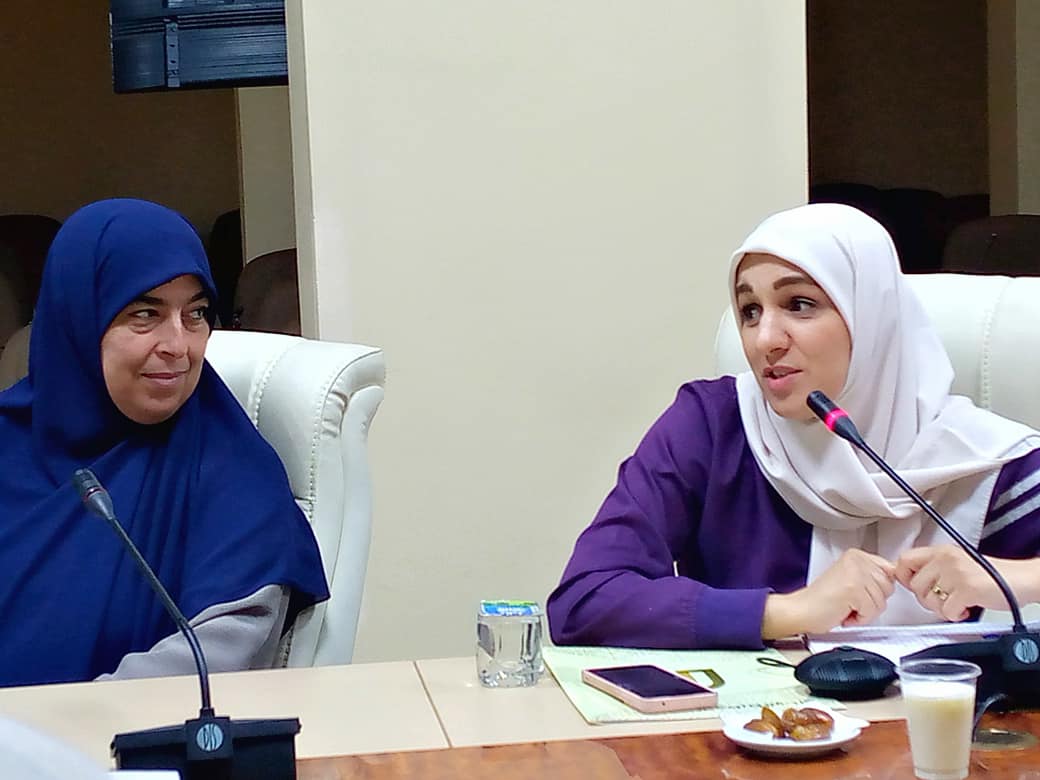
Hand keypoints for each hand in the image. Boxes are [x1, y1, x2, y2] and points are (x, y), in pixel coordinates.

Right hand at [762, 549, 895, 637]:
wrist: (801, 611)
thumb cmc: (823, 601)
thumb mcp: (852, 580)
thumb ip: (873, 575)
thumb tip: (897, 577)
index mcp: (856, 555)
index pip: (889, 571)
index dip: (877, 589)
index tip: (860, 593)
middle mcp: (857, 560)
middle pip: (888, 588)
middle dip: (872, 601)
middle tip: (850, 601)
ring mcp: (856, 573)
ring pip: (881, 601)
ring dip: (865, 611)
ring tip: (845, 606)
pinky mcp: (854, 588)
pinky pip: (872, 611)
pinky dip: (859, 618)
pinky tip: (843, 612)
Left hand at [895, 545, 1038, 621]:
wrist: (1021, 580)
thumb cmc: (990, 575)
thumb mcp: (956, 563)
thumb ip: (934, 568)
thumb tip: (909, 580)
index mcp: (941, 551)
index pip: (904, 560)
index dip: (904, 577)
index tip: (916, 587)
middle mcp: (946, 559)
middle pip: (914, 586)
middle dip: (927, 599)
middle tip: (945, 599)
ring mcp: (956, 573)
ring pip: (928, 600)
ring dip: (942, 609)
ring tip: (957, 603)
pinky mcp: (967, 589)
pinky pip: (947, 611)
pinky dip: (956, 615)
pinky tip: (967, 608)